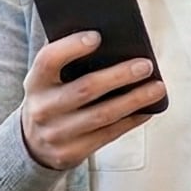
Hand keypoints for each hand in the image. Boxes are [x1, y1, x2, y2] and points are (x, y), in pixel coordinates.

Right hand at [20, 31, 166, 170]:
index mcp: (35, 82)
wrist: (33, 145)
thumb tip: (110, 41)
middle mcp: (42, 108)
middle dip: (119, 75)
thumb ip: (67, 61)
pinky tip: (148, 109)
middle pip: (85, 88)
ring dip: (134, 100)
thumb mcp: (48, 80)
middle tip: (145, 65)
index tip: (97, 37)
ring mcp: (56, 134)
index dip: (71, 47)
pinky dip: (131, 121)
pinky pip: (108, 135)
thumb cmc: (52, 99)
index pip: (49, 60)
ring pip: (102, 115)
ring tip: (157, 87)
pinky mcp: (71, 153)